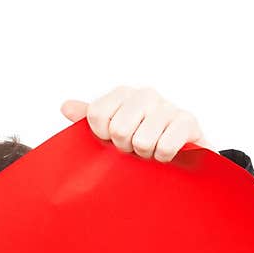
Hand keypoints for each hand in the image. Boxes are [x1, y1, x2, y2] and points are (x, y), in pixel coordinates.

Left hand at [59, 86, 212, 161]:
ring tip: (150, 151)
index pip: (96, 114)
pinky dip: (162, 158)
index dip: (102, 135)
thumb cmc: (139, 139)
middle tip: (133, 148)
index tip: (112, 139)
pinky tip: (165, 154)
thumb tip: (66, 106)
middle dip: (125, 148)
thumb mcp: (109, 130)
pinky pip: (164, 147)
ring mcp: (168, 106)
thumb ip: (88, 118)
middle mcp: (145, 94)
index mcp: (122, 94)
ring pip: (142, 141)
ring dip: (145, 155)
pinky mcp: (188, 122)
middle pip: (119, 129)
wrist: (179, 153)